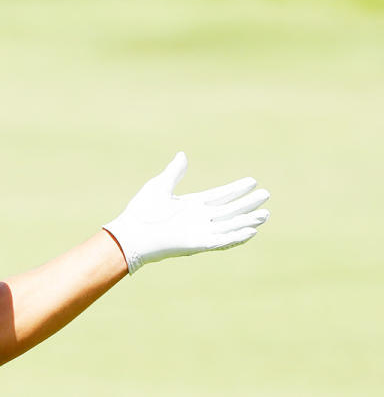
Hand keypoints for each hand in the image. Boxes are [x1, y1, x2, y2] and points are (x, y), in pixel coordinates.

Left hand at [103, 152, 269, 273]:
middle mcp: (199, 219)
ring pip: (230, 225)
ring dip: (248, 220)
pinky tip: (251, 230)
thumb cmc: (142, 211)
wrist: (132, 232)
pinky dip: (237, 236)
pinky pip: (222, 240)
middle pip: (230, 210)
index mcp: (191, 205)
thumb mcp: (160, 185)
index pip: (220, 196)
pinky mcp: (198, 243)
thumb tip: (182, 155)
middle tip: (266, 194)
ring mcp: (200, 231)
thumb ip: (174, 172)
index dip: (236, 189)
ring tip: (266, 213)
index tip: (252, 181)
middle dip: (247, 203)